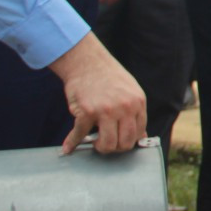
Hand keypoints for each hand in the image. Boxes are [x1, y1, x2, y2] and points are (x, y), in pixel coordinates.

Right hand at [49, 33, 146, 153]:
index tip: (120, 140)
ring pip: (107, 144)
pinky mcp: (86, 111)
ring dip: (100, 147)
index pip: (138, 133)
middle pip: (125, 143)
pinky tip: (69, 147)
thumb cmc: (108, 76)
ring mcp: (105, 110)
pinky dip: (72, 143)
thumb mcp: (130, 91)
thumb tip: (141, 136)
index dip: (128, 140)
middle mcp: (124, 108)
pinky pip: (80, 135)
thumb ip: (135, 112)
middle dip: (115, 148)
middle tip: (107, 142)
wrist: (87, 62)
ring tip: (95, 141)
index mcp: (138, 102)